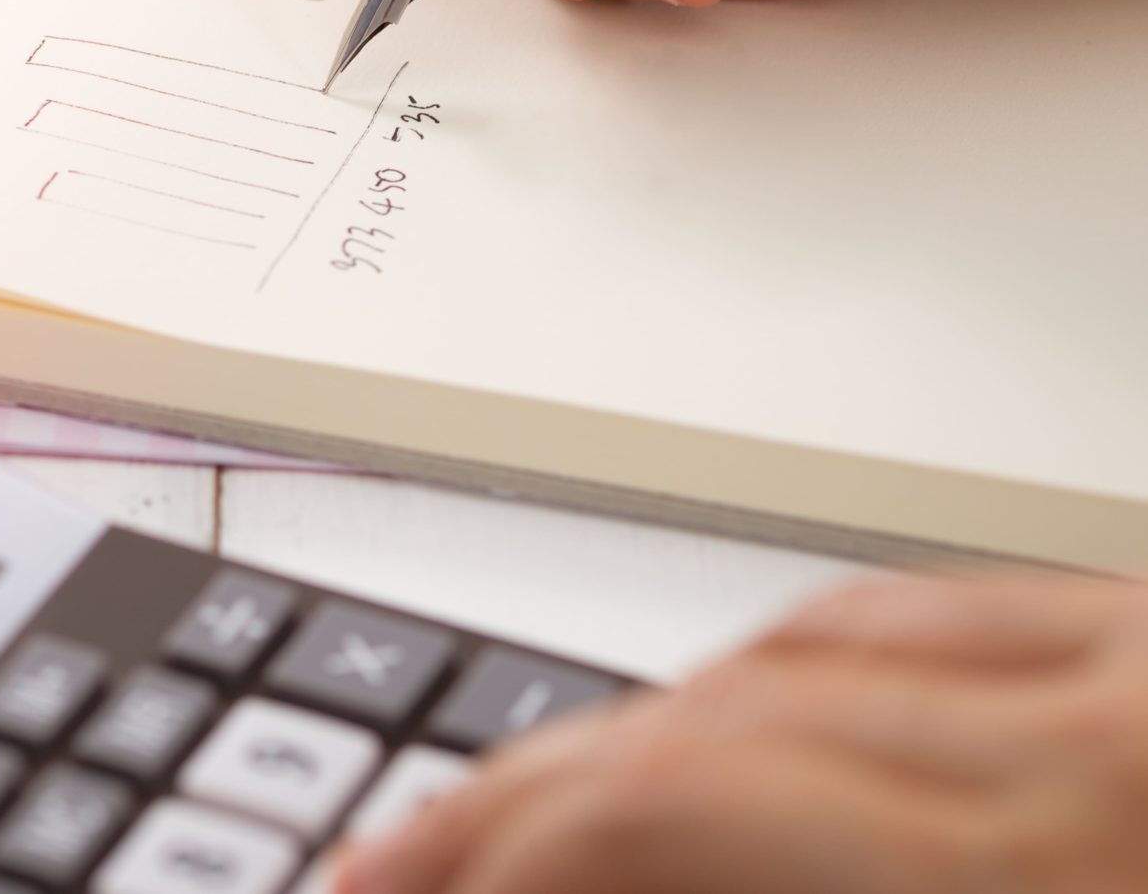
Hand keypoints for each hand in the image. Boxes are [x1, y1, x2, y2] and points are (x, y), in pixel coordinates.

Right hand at [333, 573, 1147, 893]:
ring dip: (643, 731)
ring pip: (797, 645)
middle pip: (707, 714)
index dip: (499, 848)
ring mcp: (1137, 674)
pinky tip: (725, 716)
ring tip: (537, 804)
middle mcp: (1093, 759)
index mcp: (1042, 888)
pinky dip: (792, 666)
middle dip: (523, 795)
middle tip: (403, 858)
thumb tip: (558, 875)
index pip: (668, 809)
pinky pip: (925, 610)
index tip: (407, 892)